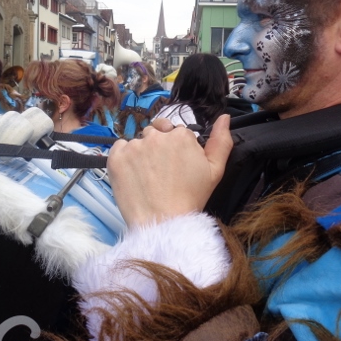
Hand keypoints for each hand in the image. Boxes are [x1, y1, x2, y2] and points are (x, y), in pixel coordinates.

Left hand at [107, 114, 232, 226]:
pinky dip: (124, 158)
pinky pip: (119, 148)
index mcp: (180, 136)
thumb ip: (221, 141)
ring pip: (138, 141)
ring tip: (148, 177)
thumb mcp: (215, 171)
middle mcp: (156, 136)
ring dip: (141, 153)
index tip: (177, 166)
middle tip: (162, 172)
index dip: (177, 149)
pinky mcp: (116, 157)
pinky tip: (133, 175)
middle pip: (156, 133)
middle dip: (159, 147)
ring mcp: (134, 146)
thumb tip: (224, 117)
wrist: (163, 223)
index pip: (176, 132)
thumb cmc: (191, 198)